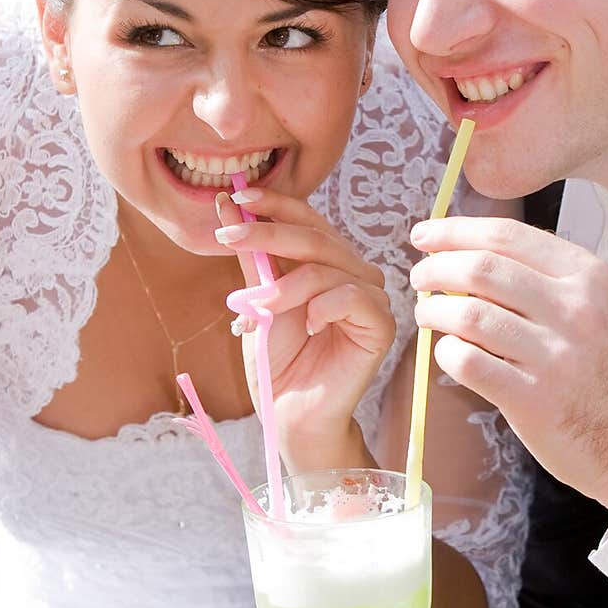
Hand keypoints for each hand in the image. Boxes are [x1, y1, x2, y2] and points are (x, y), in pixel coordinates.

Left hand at [216, 188, 394, 471]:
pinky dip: (321, 308)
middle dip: (267, 234)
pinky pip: (352, 298)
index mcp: (329, 262)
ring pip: (327, 268)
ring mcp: (372, 297)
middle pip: (316, 237)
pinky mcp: (381, 323)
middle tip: (227, 239)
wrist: (289, 412)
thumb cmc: (277, 359)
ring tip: (255, 308)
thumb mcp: (258, 298)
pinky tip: (305, 328)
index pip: (308, 219)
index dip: (275, 203)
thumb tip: (226, 203)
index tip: (236, 195)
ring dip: (283, 286)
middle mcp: (355, 273)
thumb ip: (250, 255)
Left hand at [409, 216, 607, 516]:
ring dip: (434, 311)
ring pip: (469, 315)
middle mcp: (574, 309)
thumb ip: (546, 278)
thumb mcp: (598, 307)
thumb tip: (471, 252)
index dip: (455, 231)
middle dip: (436, 268)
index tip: (424, 235)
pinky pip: (468, 363)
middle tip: (419, 278)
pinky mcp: (533, 400)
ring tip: (428, 315)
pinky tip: (449, 354)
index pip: (507, 236)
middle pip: (481, 268)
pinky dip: (447, 354)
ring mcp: (555, 355)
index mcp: (587, 276)